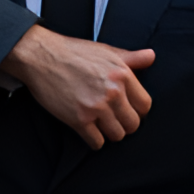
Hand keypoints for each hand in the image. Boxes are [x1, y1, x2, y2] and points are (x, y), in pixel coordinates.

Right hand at [0, 24, 154, 148]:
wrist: (41, 56)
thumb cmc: (73, 52)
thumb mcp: (106, 51)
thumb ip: (131, 58)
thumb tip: (152, 56)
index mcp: (123, 75)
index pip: (145, 105)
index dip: (137, 110)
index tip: (127, 109)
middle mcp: (113, 92)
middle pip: (133, 124)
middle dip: (124, 124)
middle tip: (113, 119)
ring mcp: (96, 107)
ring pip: (116, 135)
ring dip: (109, 133)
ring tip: (101, 124)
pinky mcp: (79, 120)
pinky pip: (97, 142)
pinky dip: (94, 140)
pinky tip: (88, 130)